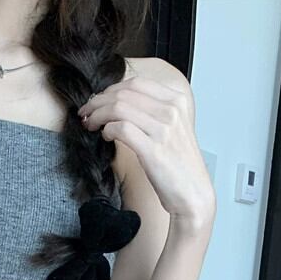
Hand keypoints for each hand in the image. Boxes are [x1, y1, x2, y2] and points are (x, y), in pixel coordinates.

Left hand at [76, 75, 214, 228]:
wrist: (193, 196)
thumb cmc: (180, 167)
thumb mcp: (173, 130)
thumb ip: (155, 113)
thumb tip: (121, 104)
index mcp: (177, 101)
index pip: (136, 83)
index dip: (111, 90)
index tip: (99, 100)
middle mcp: (171, 111)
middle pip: (124, 94)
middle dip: (99, 101)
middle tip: (87, 112)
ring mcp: (163, 129)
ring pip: (119, 108)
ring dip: (98, 115)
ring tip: (91, 124)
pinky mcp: (153, 149)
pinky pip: (120, 128)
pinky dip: (107, 129)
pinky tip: (105, 136)